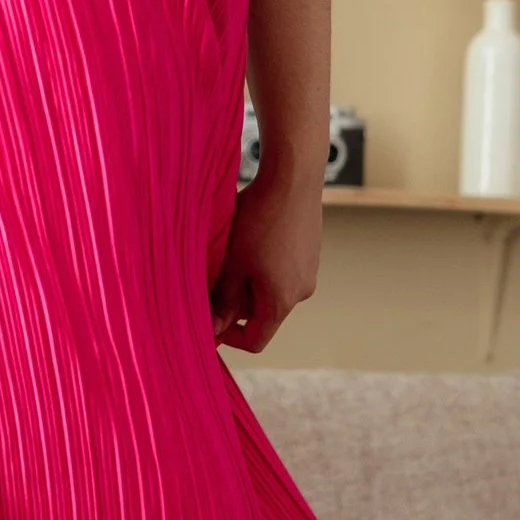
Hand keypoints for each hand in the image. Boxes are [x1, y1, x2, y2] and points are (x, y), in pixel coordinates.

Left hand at [210, 163, 320, 356]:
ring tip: (233, 252)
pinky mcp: (310, 252)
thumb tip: (213, 329)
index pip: (256, 340)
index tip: (209, 319)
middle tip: (215, 277)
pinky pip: (282, 270)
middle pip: (262, 314)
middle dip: (236, 302)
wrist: (293, 178)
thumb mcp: (233, 264)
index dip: (229, 337)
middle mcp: (302, 291)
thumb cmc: (260, 220)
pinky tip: (252, 237)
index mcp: (282, 301)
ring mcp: (309, 270)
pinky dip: (263, 264)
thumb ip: (224, 300)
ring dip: (248, 280)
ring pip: (270, 290)